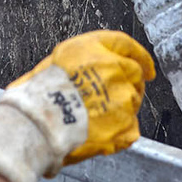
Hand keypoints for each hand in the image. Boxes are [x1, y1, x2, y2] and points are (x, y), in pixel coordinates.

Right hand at [0, 30, 154, 181]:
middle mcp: (113, 68)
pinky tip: (103, 137)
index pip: (125, 44)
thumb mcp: (52, 63)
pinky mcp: (124, 125)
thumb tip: (79, 75)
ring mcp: (123, 98)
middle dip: (129, 85)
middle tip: (113, 100)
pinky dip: (120, 134)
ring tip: (97, 121)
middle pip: (133, 74)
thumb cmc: (34, 95)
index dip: (140, 56)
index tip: (147, 69)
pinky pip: (131, 130)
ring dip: (120, 110)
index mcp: (93, 48)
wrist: (36, 124)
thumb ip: (76, 64)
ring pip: (132, 103)